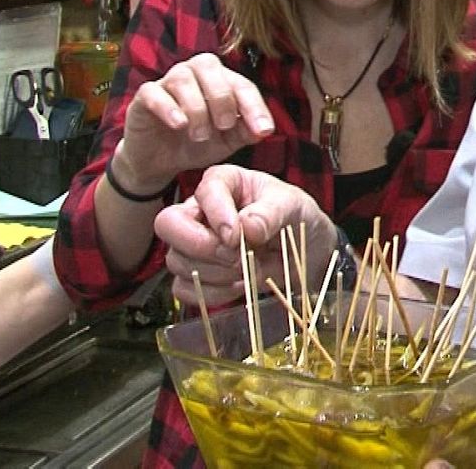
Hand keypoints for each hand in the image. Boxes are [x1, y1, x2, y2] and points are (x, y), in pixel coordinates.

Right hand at [115, 53, 275, 191]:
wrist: (160, 161)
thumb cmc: (196, 143)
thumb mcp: (226, 142)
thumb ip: (245, 132)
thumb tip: (265, 129)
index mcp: (219, 80)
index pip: (241, 84)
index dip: (254, 106)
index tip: (263, 130)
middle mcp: (194, 73)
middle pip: (209, 66)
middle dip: (222, 98)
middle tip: (224, 126)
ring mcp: (167, 82)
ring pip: (183, 78)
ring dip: (197, 108)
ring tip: (200, 134)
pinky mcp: (145, 96)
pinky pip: (154, 92)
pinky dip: (168, 107)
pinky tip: (179, 124)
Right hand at [155, 164, 336, 306]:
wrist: (306, 252)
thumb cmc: (296, 217)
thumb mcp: (292, 205)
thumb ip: (271, 212)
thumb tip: (247, 226)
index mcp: (223, 182)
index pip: (204, 193)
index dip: (217, 216)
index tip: (238, 236)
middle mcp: (201, 210)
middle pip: (169, 225)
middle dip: (202, 246)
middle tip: (235, 256)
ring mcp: (194, 243)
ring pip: (177, 261)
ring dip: (215, 274)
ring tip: (247, 269)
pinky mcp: (197, 274)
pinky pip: (184, 289)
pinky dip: (211, 294)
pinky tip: (238, 286)